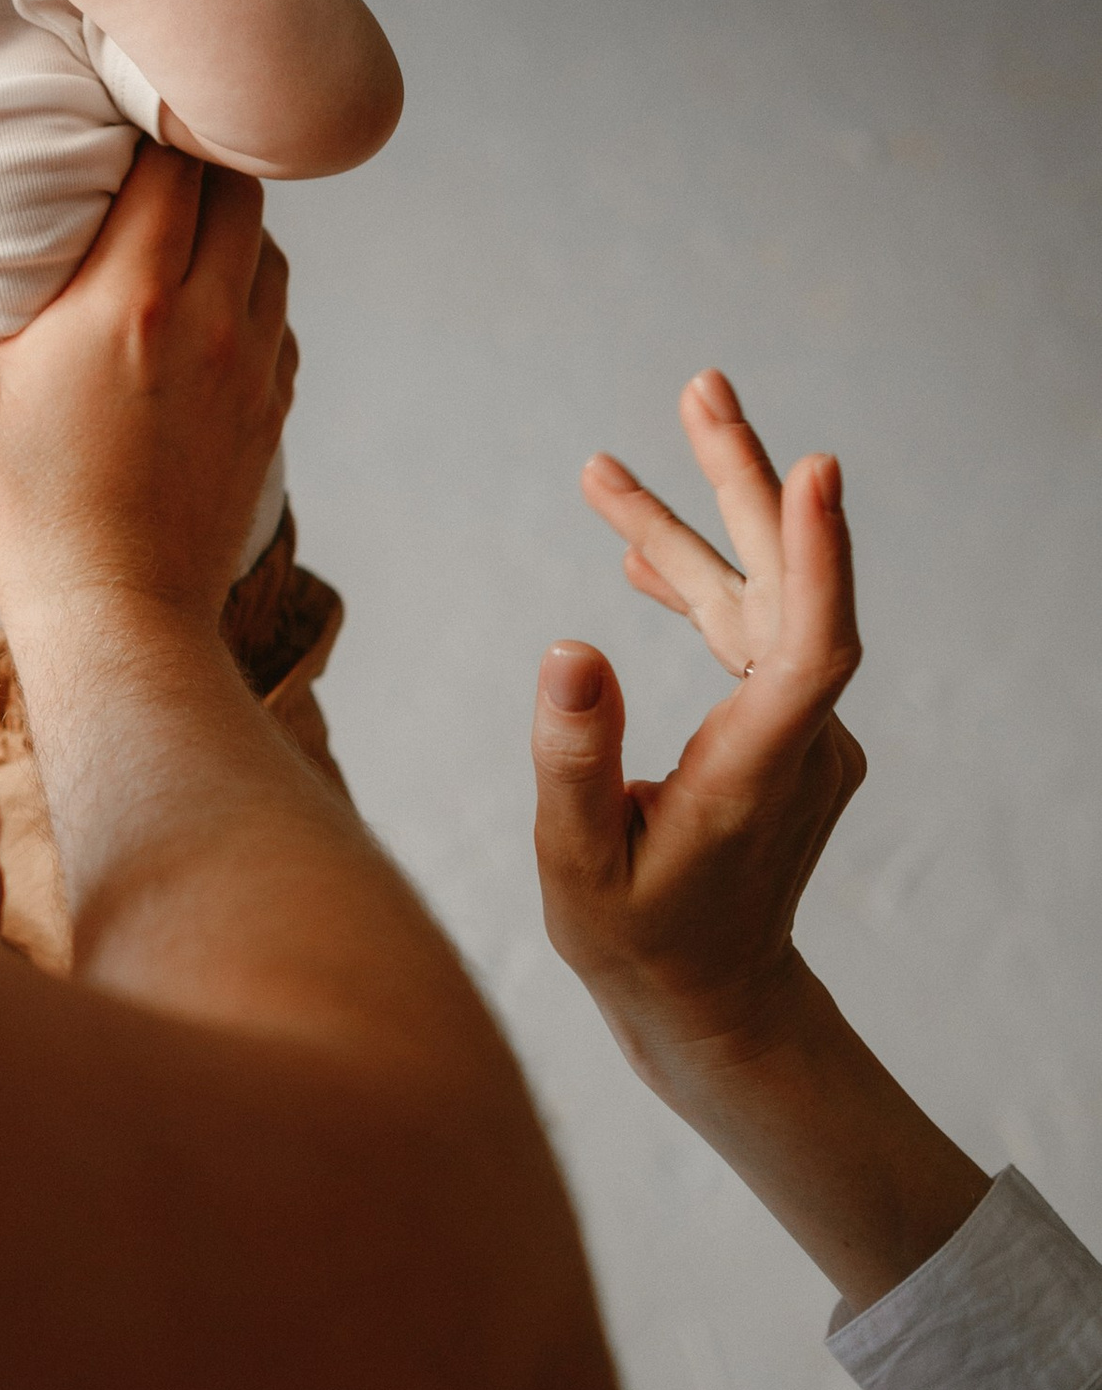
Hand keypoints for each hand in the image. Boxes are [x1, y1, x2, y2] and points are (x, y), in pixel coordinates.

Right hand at [0, 147, 292, 634]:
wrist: (119, 625)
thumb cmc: (25, 520)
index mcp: (134, 299)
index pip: (172, 161)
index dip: (147, 124)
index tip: (107, 113)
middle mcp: (213, 319)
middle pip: (237, 190)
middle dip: (193, 163)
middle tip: (135, 159)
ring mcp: (253, 371)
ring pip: (270, 255)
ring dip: (229, 230)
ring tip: (169, 231)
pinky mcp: (268, 418)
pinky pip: (280, 325)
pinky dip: (251, 300)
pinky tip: (202, 316)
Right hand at [531, 372, 867, 1083]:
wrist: (712, 1003)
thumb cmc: (637, 943)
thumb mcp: (577, 865)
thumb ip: (573, 760)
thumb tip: (569, 646)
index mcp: (758, 772)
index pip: (815, 645)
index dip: (819, 553)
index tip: (813, 466)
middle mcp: (800, 742)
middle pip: (790, 590)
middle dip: (744, 481)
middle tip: (703, 386)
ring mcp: (801, 736)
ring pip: (757, 605)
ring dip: (689, 533)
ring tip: (603, 468)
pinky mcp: (785, 735)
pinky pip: (748, 637)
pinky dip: (694, 586)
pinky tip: (631, 555)